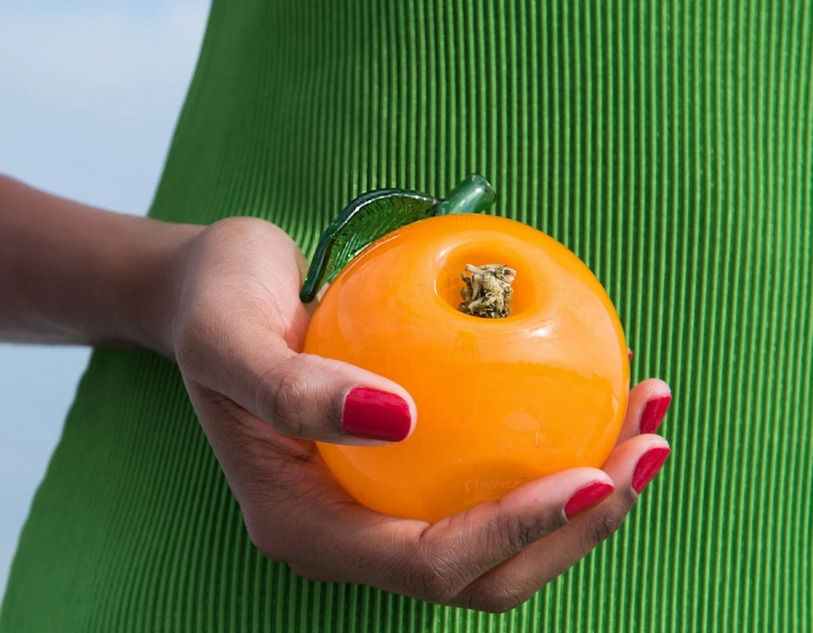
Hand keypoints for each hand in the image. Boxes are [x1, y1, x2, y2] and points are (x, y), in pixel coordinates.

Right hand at [170, 216, 671, 611]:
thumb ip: (293, 389)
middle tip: (643, 450)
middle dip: (577, 528)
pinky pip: (491, 470)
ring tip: (646, 422)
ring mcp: (381, 497)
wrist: (209, 284)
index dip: (514, 535)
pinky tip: (598, 392)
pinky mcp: (407, 459)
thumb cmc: (214, 301)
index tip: (588, 474)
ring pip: (502, 530)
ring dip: (585, 492)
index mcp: (304, 524)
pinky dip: (554, 443)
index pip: (426, 565)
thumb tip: (397, 421)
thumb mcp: (230, 334)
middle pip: (485, 570)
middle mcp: (350, 527)